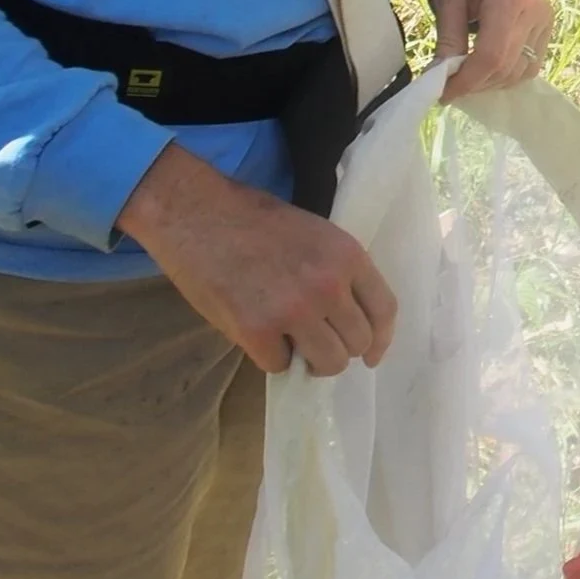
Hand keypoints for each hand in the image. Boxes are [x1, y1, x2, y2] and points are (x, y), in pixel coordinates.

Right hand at [119, 140, 396, 374]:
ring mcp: (294, 311)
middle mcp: (328, 285)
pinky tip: (257, 335)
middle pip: (357, 343)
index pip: (384, 309)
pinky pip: (280, 365)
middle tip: (316, 343)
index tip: (371, 355)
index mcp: (346, 255)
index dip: (380, 339)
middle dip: (339, 348)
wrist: (195, 213)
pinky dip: (270, 357)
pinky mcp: (257, 331)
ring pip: (327, 363)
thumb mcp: (314, 234)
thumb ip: (336, 271)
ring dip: (311, 362)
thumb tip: (346, 315)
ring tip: (291, 345)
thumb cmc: (251, 218)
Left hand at [428, 0, 552, 97]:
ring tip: (466, 77)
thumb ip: (448, 37)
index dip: (467, 81)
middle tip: (449, 87)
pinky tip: (487, 68)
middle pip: (507, 67)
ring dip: (492, 83)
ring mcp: (545, 19)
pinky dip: (508, 74)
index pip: (491, 56)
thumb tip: (440, 77)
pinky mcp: (547, 26)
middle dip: (476, 84)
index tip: (443, 93)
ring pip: (522, 71)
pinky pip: (531, 64)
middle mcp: (535, 10)